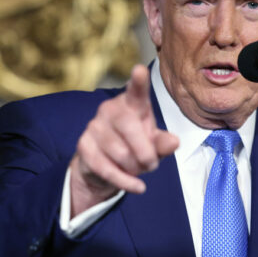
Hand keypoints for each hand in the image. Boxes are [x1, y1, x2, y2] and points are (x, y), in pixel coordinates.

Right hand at [69, 64, 178, 216]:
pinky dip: (125, 181)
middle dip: (145, 153)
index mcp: (132, 104)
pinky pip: (106, 168)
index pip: (136, 91)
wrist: (104, 166)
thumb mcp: (153, 144)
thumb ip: (163, 143)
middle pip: (130, 128)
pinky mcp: (84, 145)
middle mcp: (110, 109)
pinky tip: (137, 186)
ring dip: (135, 168)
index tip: (140, 70)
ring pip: (120, 152)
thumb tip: (173, 142)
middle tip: (152, 165)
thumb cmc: (134, 146)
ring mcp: (94, 126)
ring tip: (139, 170)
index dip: (138, 81)